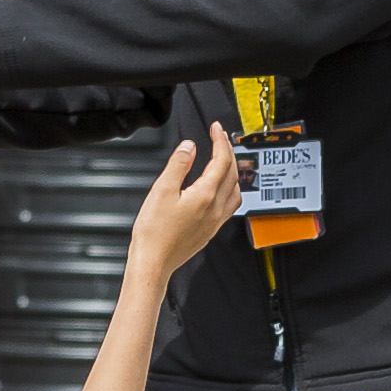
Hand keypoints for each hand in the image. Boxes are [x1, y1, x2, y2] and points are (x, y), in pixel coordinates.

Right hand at [127, 132, 232, 286]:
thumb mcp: (161, 190)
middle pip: (232, 173)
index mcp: (205, 195)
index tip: (215, 129)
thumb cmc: (154, 233)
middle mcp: (215, 209)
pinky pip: (230, 205)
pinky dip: (230, 189)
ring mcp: (215, 221)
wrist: (154, 262)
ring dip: (233, 171)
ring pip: (236, 190)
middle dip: (228, 152)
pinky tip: (220, 190)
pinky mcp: (211, 231)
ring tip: (224, 160)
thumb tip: (189, 147)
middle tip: (220, 138)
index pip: (221, 161)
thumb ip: (178, 165)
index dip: (220, 140)